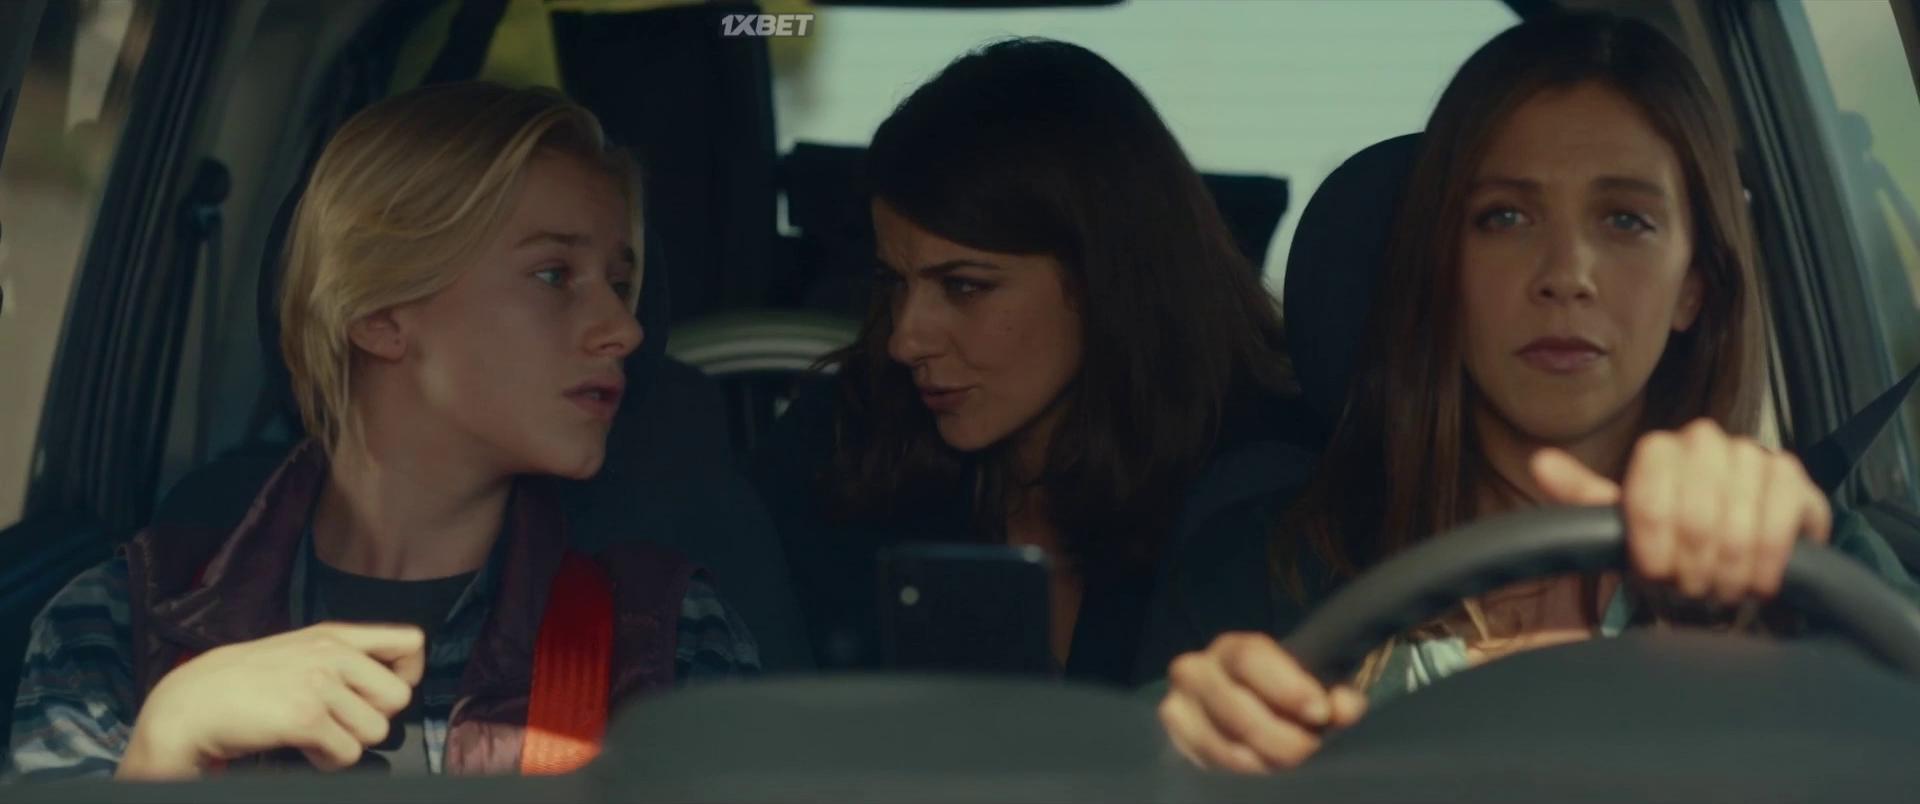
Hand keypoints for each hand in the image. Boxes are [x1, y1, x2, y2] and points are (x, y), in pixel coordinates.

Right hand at [117, 622, 426, 778]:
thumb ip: (346, 656)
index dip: (407, 675)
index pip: (411, 644)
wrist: (189, 705)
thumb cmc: (244, 683)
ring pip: (375, 731)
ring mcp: (318, 684)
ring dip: (346, 742)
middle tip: (338, 720)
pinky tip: (301, 746)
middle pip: (399, 697)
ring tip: (314, 733)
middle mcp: (332, 654)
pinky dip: (327, 760)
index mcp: (334, 636)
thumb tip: (398, 679)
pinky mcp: (305, 718)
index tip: (380, 693)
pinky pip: (347, 753)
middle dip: (372, 717)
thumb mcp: (300, 650)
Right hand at [1157, 632, 1366, 773]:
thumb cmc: (1286, 696)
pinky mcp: (1176, 741)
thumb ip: (1338, 695)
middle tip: (1310, 747)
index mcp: (1232, 648)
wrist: (1249, 710)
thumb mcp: (1317, 688)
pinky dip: (1241, 770)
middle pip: (1234, 707)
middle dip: (1280, 736)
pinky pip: (1207, 763)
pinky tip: (1264, 768)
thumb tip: (1346, 708)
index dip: (1286, 686)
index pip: (1250, 658)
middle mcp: (1195, 670)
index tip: (1320, 712)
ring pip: (1220, 742)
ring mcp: (1178, 708)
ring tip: (1292, 760)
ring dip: (1263, 758)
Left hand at [1532, 418, 1832, 604]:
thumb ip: (1583, 497)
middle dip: (1692, 562)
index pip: (1651, 489)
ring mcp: (1758, 459)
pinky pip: (1786, 514)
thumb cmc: (1671, 547)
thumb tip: (1540, 461)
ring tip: (1722, 591)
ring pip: (1741, 515)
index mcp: (1662, 450)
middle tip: (1691, 591)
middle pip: (1698, 508)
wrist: (1727, 568)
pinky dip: (1769, 557)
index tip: (1654, 573)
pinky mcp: (1798, 484)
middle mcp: (1710, 443)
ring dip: (1730, 566)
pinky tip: (1759, 582)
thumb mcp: (1620, 528)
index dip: (1653, 540)